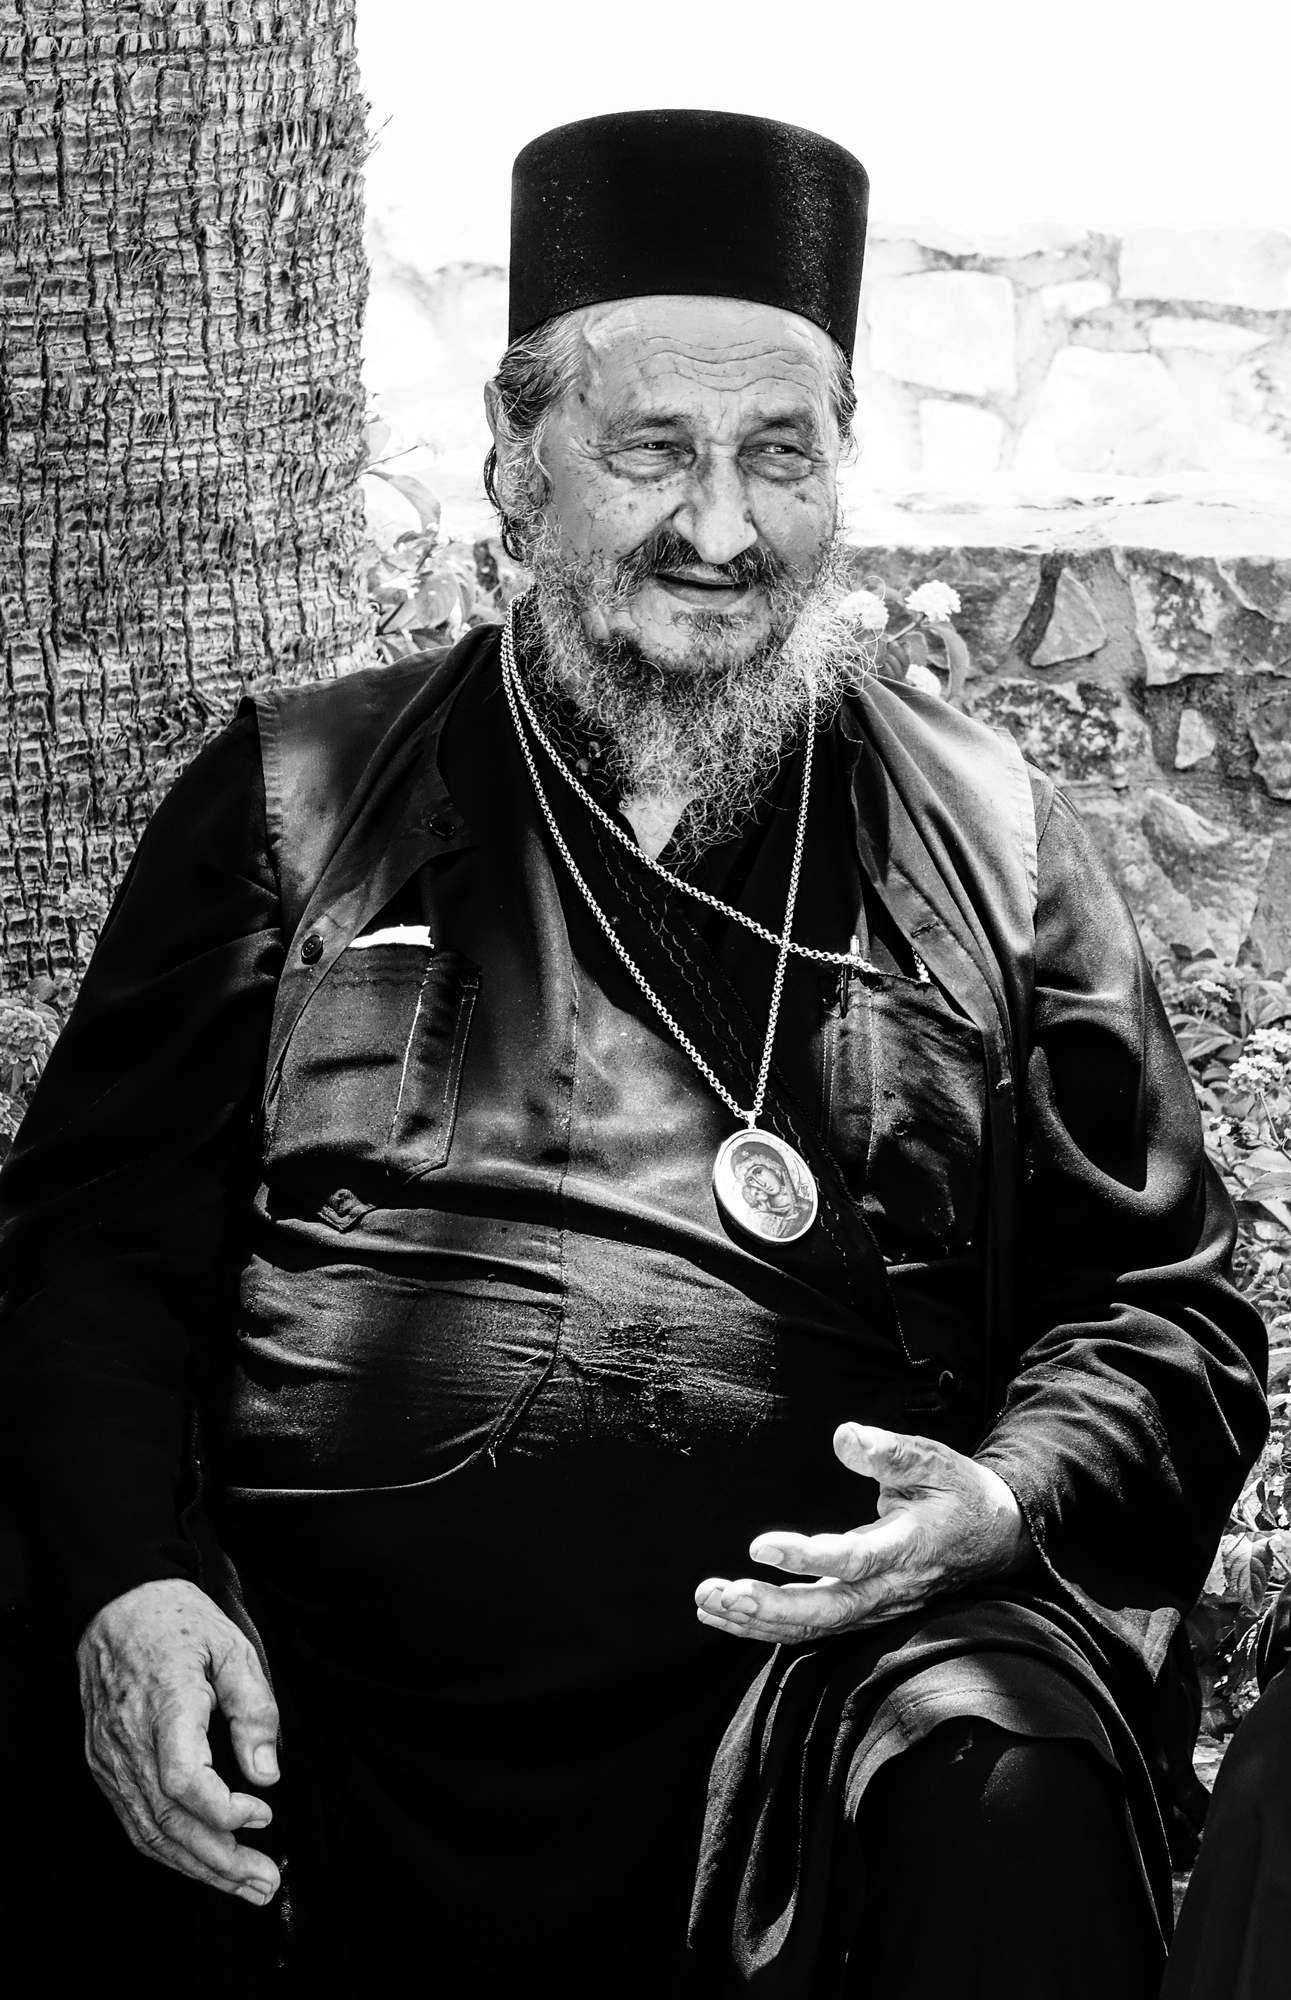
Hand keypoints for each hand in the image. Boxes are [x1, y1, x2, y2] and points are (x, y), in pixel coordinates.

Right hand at [78, 1578, 281, 1904]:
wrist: (118, 1607)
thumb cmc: (180, 1623)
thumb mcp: (233, 1647)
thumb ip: (254, 1710)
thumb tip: (267, 1775)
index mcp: (166, 1705)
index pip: (182, 1780)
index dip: (223, 1811)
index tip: (262, 1814)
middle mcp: (129, 1740)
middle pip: (168, 1820)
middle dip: (220, 1861)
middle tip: (265, 1883)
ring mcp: (111, 1758)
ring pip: (149, 1831)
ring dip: (198, 1866)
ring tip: (244, 1885)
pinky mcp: (105, 1766)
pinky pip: (134, 1821)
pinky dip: (169, 1851)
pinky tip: (202, 1863)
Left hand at [695, 1423, 1031, 1644]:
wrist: (996, 1536)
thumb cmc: (957, 1492)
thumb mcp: (932, 1460)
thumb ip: (889, 1451)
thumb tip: (844, 1436)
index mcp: (907, 1546)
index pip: (852, 1561)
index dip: (806, 1557)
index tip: (759, 1546)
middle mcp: (891, 1587)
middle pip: (827, 1611)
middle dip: (770, 1607)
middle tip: (720, 1593)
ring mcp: (877, 1607)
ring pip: (816, 1628)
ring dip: (758, 1621)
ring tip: (708, 1602)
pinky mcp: (865, 1612)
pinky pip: (815, 1629)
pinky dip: (769, 1627)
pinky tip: (728, 1615)